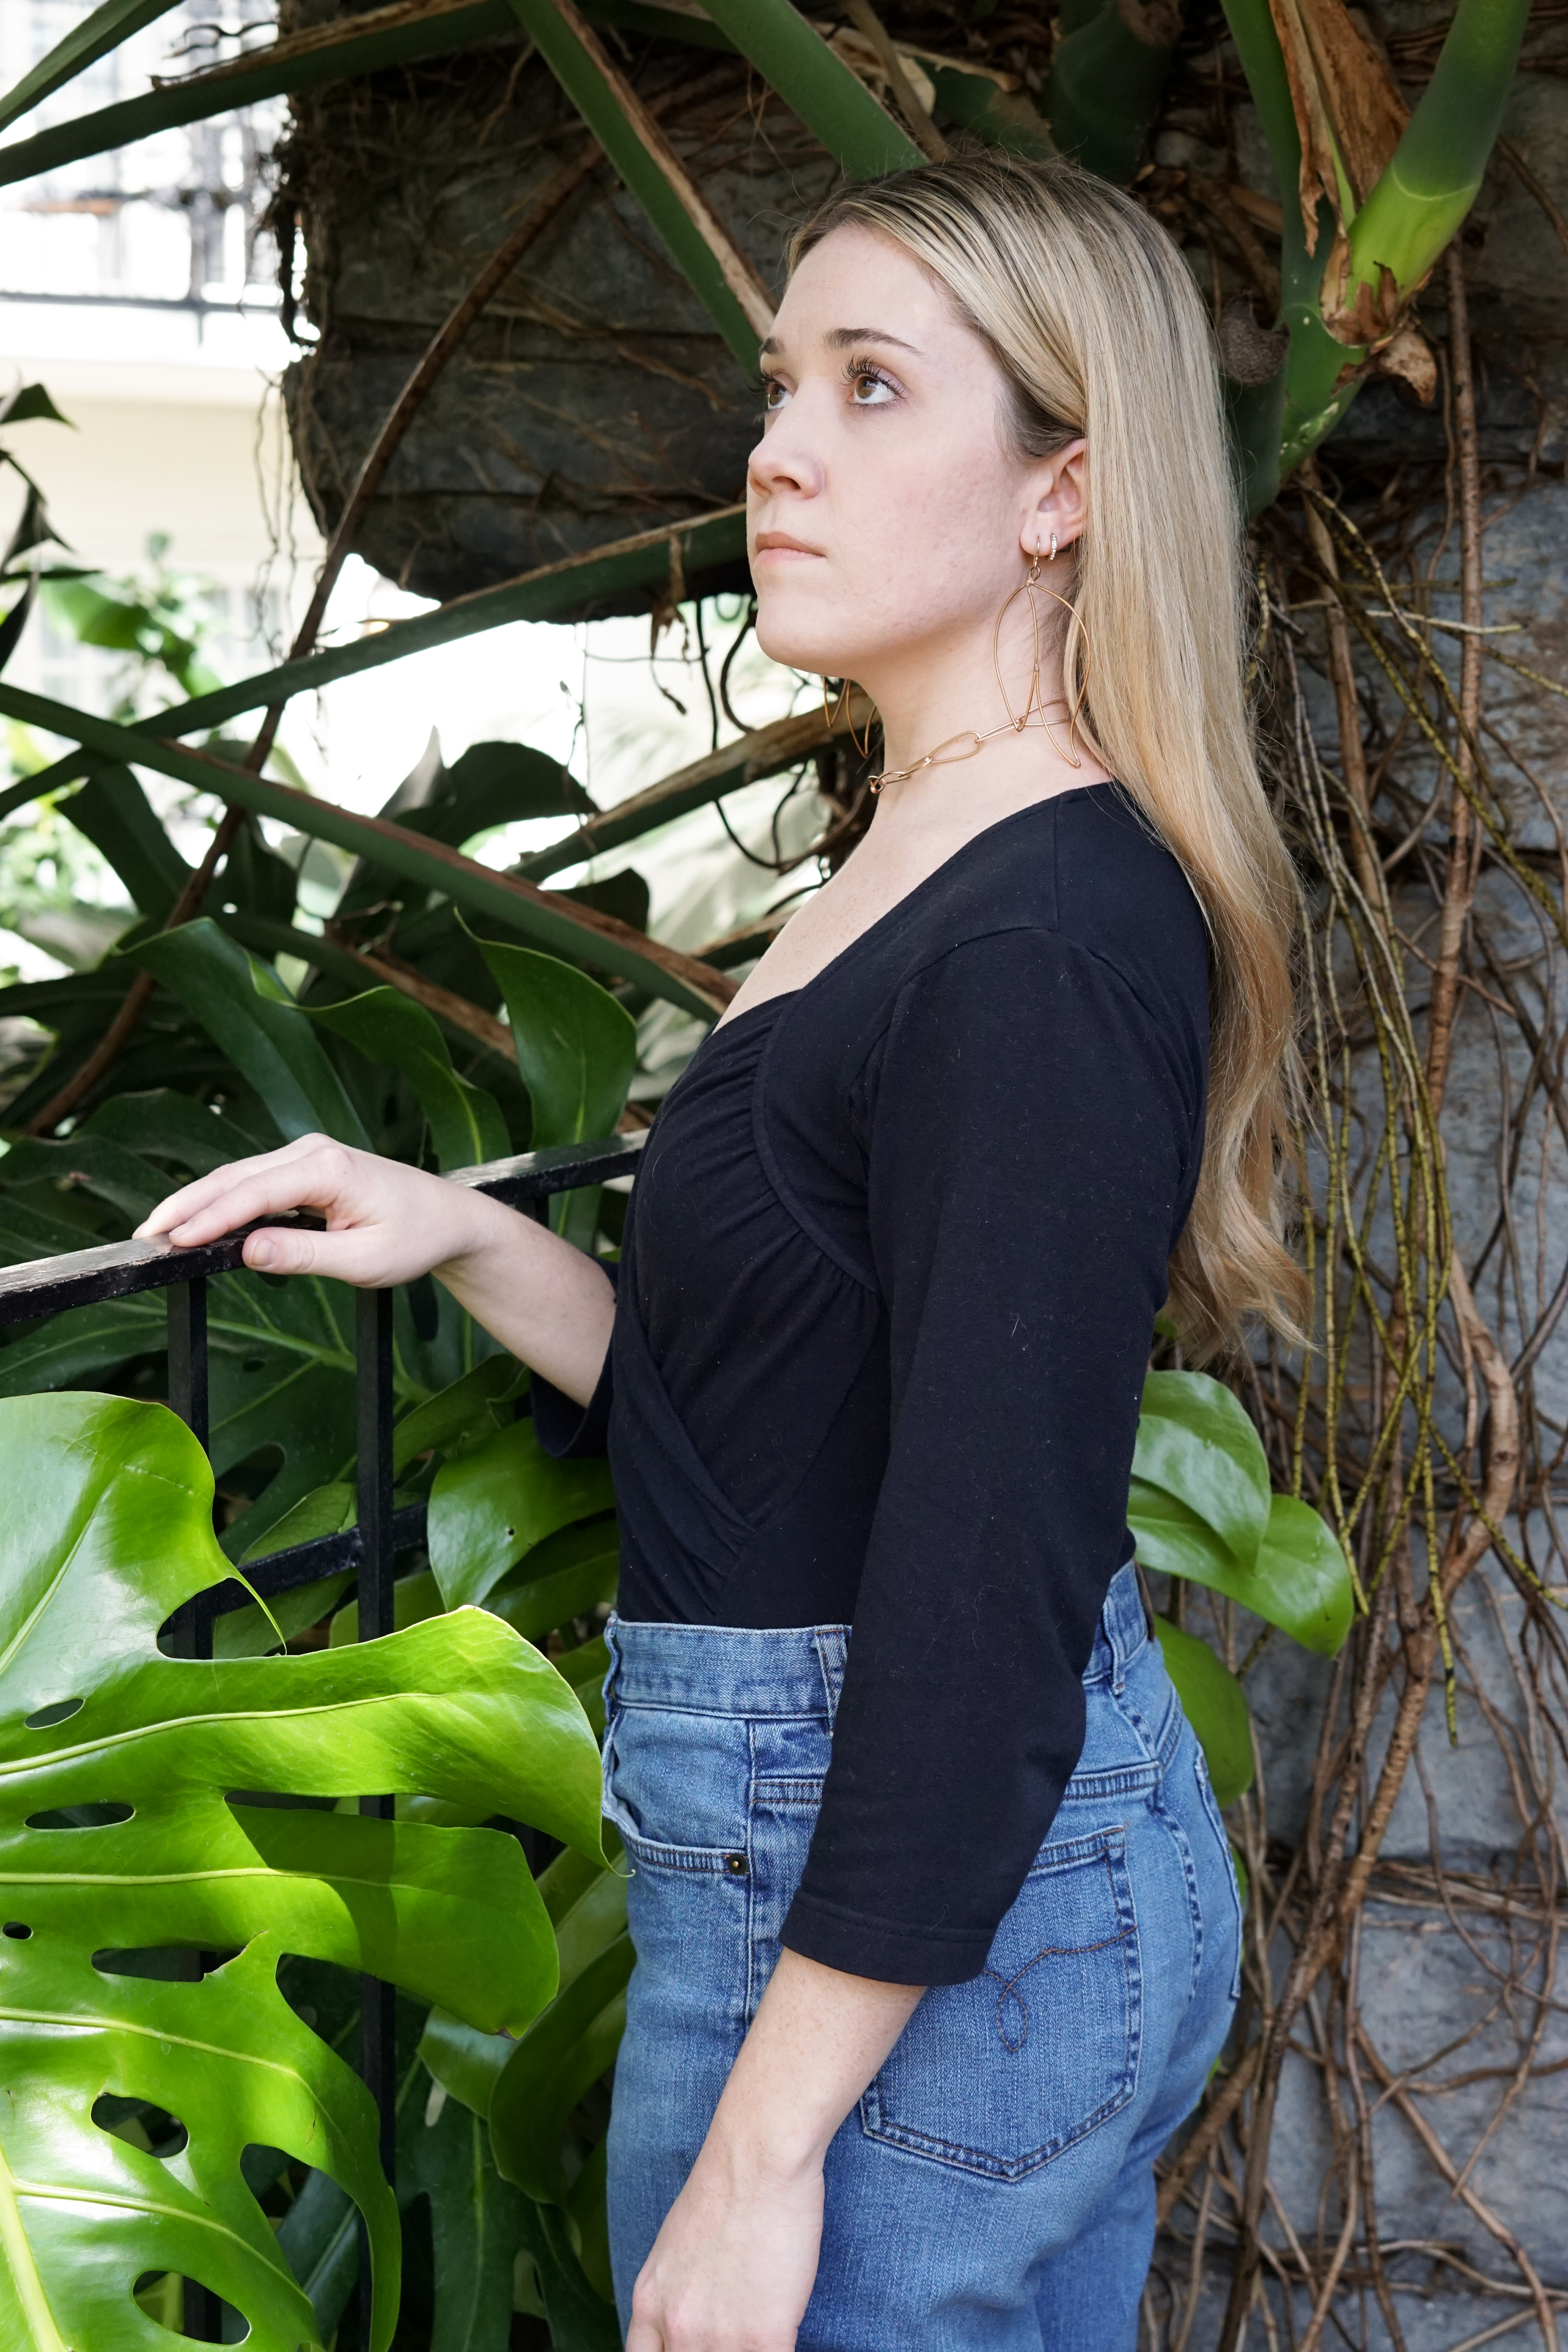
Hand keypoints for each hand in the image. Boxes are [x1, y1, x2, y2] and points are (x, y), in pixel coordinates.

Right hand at [135, 1132, 481, 1287]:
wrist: (450, 1219)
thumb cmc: (415, 1239)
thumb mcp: (365, 1260)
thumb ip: (305, 1255)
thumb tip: (247, 1251)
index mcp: (329, 1168)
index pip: (254, 1193)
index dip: (209, 1218)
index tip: (172, 1240)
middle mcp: (313, 1152)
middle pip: (234, 1177)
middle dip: (186, 1205)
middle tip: (143, 1236)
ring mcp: (307, 1156)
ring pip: (238, 1177)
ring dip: (197, 1202)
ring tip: (158, 1231)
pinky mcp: (305, 1168)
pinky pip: (253, 1183)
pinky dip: (221, 1202)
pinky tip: (196, 1223)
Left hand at [626, 2133, 823, 2351]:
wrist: (758, 2157)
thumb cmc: (725, 2189)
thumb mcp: (674, 2247)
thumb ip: (674, 2293)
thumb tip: (689, 2320)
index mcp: (649, 2302)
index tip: (696, 2346)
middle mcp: (676, 2327)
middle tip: (730, 2336)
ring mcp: (718, 2338)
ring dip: (745, 2350)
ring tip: (758, 2333)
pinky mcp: (764, 2338)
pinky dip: (780, 2351)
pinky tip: (785, 2333)